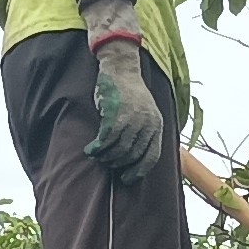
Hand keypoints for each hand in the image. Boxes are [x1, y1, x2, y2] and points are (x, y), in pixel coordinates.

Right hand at [86, 38, 164, 183]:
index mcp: (157, 126)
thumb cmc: (131, 93)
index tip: (127, 178)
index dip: (139, 170)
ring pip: (118, 148)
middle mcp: (147, 124)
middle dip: (118, 163)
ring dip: (106, 156)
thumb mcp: (146, 113)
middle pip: (132, 154)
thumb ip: (143, 132)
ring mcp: (131, 119)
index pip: (151, 156)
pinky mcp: (115, 114)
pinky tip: (91, 149)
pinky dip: (98, 147)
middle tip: (108, 164)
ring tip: (98, 157)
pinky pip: (106, 138)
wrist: (122, 69)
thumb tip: (133, 156)